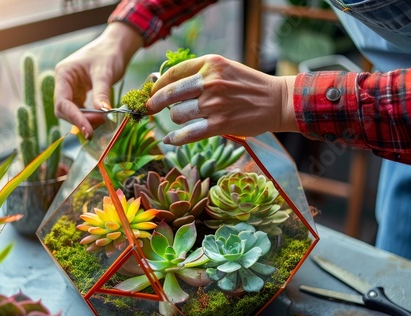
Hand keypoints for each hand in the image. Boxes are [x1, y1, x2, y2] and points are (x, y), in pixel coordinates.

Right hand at [54, 22, 142, 138]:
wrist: (115, 47)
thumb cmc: (108, 54)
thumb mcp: (105, 73)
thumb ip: (101, 93)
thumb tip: (102, 112)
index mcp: (64, 74)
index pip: (63, 102)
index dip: (74, 118)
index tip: (88, 130)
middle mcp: (64, 83)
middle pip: (64, 110)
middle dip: (81, 120)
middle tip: (101, 123)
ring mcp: (71, 89)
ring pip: (72, 112)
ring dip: (85, 120)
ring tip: (103, 121)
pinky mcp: (79, 94)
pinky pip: (80, 110)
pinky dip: (89, 116)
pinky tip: (100, 118)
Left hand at [146, 54, 296, 144]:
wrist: (276, 101)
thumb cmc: (248, 86)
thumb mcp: (224, 68)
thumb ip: (199, 73)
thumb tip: (166, 84)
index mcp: (210, 64)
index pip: (173, 73)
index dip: (157, 85)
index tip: (151, 92)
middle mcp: (210, 82)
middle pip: (169, 94)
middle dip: (155, 103)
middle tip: (149, 109)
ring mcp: (214, 104)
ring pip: (177, 115)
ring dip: (177, 119)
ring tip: (186, 119)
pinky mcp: (220, 124)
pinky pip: (188, 134)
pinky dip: (176, 139)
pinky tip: (169, 140)